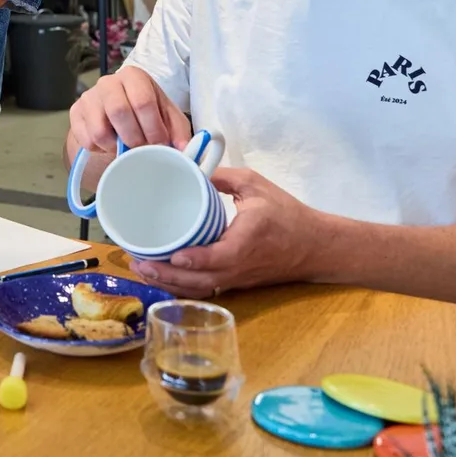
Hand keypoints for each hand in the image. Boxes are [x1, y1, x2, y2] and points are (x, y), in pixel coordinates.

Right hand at [66, 66, 190, 155]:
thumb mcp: (168, 117)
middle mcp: (108, 82)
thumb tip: (185, 149)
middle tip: (141, 148)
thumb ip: (178, 131)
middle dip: (134, 138)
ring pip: (100, 130)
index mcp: (134, 76)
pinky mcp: (75, 113)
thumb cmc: (147, 114)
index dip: (153, 127)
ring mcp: (89, 97)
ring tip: (125, 148)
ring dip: (116, 147)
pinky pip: (86, 139)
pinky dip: (100, 149)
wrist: (118, 113)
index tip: (160, 143)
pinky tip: (109, 144)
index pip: (142, 101)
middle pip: (119, 111)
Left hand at [128, 168, 323, 297]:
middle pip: (201, 281)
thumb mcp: (256, 185)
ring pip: (200, 289)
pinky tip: (162, 278)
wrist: (317, 246)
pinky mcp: (235, 284)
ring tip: (142, 271)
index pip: (220, 257)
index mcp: (247, 241)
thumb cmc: (286, 213)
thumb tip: (188, 166)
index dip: (195, 260)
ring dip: (170, 284)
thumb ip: (222, 176)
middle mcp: (240, 266)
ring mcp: (237, 279)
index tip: (172, 256)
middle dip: (168, 276)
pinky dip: (182, 288)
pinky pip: (205, 290)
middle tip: (138, 263)